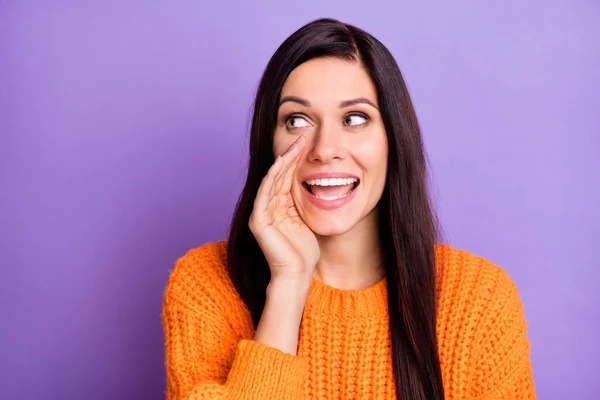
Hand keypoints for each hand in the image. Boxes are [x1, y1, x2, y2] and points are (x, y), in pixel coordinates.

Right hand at [249, 135, 319, 282]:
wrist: (297, 274)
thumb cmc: (304, 252)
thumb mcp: (308, 220)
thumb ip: (305, 203)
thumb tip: (319, 183)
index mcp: (279, 207)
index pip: (286, 177)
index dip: (296, 159)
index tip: (308, 142)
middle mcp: (267, 207)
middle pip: (278, 174)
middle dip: (291, 155)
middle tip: (302, 136)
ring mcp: (260, 213)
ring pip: (272, 179)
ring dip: (284, 160)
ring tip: (296, 144)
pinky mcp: (258, 220)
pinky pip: (266, 192)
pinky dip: (274, 175)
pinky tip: (283, 162)